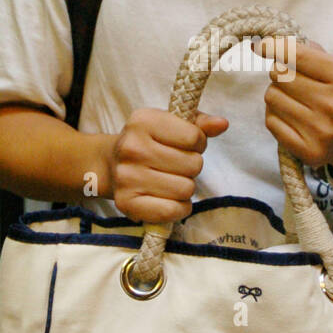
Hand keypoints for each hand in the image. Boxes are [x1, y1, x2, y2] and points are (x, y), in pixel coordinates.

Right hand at [111, 108, 227, 222]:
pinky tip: (169, 198)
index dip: (198, 143)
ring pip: (186, 189)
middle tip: (177, 166)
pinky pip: (172, 211)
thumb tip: (222, 123)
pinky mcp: (127, 203)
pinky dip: (179, 208)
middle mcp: (131, 148)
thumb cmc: (149, 142)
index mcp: (143, 121)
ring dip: (186, 187)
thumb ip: (199, 124)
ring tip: (171, 180)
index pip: (194, 137)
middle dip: (192, 166)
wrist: (110, 165)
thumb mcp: (170, 124)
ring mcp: (127, 177)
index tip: (186, 146)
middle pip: (193, 165)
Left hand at [252, 37, 332, 178]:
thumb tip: (263, 44)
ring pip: (271, 97)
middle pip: (279, 74)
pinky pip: (271, 121)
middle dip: (280, 73)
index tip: (260, 45)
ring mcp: (322, 131)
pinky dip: (275, 115)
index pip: (297, 55)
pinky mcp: (309, 151)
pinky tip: (291, 117)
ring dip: (276, 94)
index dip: (274, 47)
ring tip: (294, 100)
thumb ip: (307, 52)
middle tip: (291, 80)